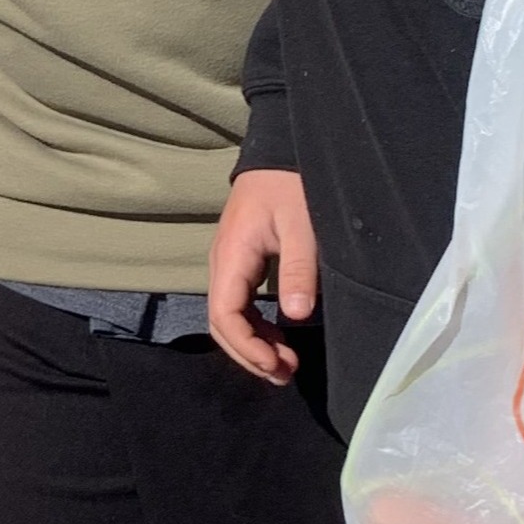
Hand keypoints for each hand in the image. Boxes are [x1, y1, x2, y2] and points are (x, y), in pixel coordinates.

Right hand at [208, 168, 318, 384]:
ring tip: (284, 366)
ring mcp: (229, 261)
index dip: (248, 347)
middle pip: (222, 323)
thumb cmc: (291, 183)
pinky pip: (239, 303)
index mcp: (231, 256)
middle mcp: (222, 262)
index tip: (278, 364)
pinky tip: (277, 338)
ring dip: (253, 344)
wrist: (280, 148)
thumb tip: (295, 318)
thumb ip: (298, 268)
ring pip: (229, 316)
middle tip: (285, 375)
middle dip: (250, 355)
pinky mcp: (241, 260)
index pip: (225, 316)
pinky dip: (256, 326)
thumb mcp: (301, 224)